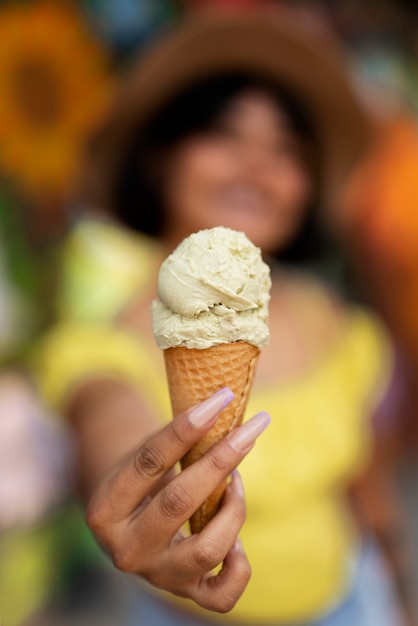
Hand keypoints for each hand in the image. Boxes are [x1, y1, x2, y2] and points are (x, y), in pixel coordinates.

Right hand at [87, 388, 269, 611]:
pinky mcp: (184, 593)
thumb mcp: (141, 458)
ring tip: (237, 483)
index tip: (219, 400)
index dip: (187, 428)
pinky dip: (238, 565)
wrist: (129, 527)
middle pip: (179, 500)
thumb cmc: (141, 482)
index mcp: (106, 508)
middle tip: (250, 429)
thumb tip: (223, 411)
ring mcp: (156, 575)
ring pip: (207, 548)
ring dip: (233, 508)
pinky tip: (236, 538)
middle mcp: (126, 549)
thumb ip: (173, 443)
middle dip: (221, 459)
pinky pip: (222, 595)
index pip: (150, 461)